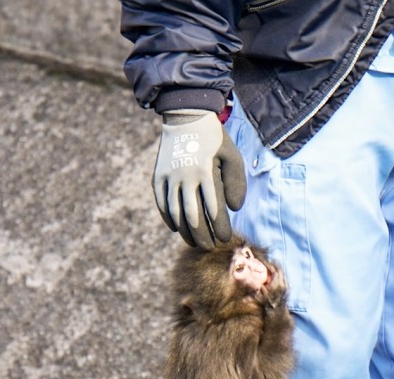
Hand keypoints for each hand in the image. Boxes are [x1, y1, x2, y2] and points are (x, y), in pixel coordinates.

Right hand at [153, 109, 246, 249]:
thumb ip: (236, 183)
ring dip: (186, 232)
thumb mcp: (232, 156)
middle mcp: (185, 177)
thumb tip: (234, 210)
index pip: (214, 210)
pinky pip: (162, 204)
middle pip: (193, 217)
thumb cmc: (214, 140)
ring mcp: (169, 178)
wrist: (186, 117)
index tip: (225, 238)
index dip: (220, 228)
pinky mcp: (158, 177)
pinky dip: (170, 220)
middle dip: (203, 236)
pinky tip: (178, 229)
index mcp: (206, 172)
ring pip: (176, 214)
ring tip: (195, 243)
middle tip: (210, 246)